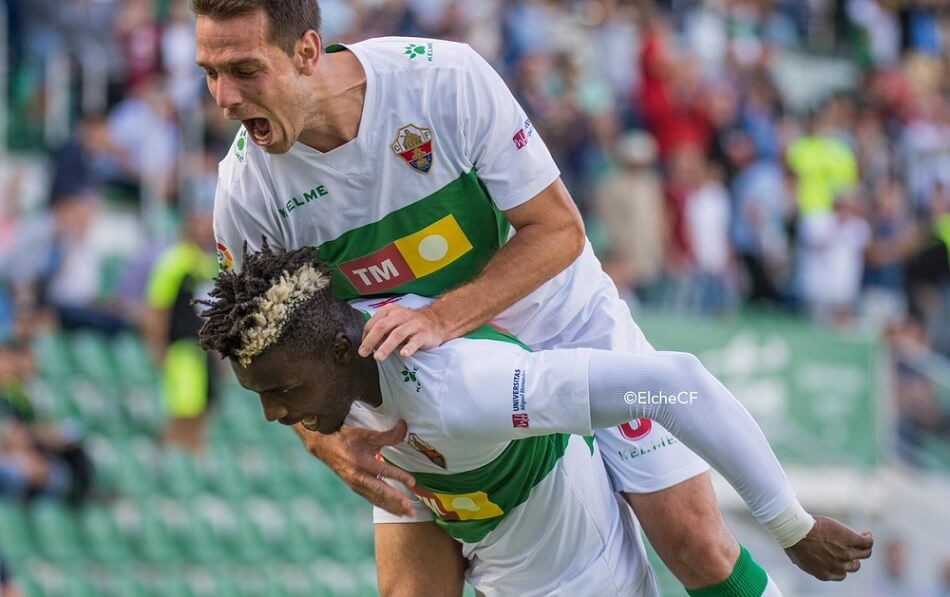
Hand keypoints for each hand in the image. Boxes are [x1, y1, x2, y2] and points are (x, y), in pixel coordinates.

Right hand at [299, 420, 417, 515]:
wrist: (323, 445)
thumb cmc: (345, 438)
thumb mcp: (366, 434)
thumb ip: (387, 434)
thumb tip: (404, 426)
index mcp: (361, 463)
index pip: (383, 471)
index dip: (399, 477)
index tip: (412, 483)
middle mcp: (358, 477)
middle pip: (380, 492)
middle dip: (396, 502)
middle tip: (410, 510)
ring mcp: (355, 485)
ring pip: (376, 499)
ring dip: (392, 507)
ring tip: (407, 513)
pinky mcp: (355, 488)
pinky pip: (372, 499)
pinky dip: (384, 505)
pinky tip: (394, 510)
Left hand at [359, 304, 445, 360]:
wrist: (435, 321)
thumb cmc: (409, 324)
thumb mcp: (393, 322)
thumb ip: (381, 331)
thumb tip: (368, 346)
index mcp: (390, 310)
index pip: (373, 323)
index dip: (365, 336)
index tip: (363, 349)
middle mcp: (401, 314)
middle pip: (383, 326)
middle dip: (371, 341)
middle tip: (363, 353)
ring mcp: (414, 324)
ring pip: (397, 334)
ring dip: (386, 346)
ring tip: (378, 357)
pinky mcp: (424, 333)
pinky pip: (416, 341)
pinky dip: (409, 347)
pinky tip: (403, 354)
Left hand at [785, 515, 872, 580]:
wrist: (797, 532)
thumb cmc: (793, 542)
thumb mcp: (798, 560)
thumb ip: (806, 563)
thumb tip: (799, 562)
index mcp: (826, 574)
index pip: (842, 574)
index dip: (842, 565)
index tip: (842, 557)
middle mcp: (839, 566)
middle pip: (855, 565)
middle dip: (854, 557)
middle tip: (853, 547)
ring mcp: (845, 553)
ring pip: (864, 553)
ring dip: (864, 547)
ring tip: (864, 537)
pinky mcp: (850, 540)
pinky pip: (866, 542)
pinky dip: (868, 538)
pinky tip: (866, 533)